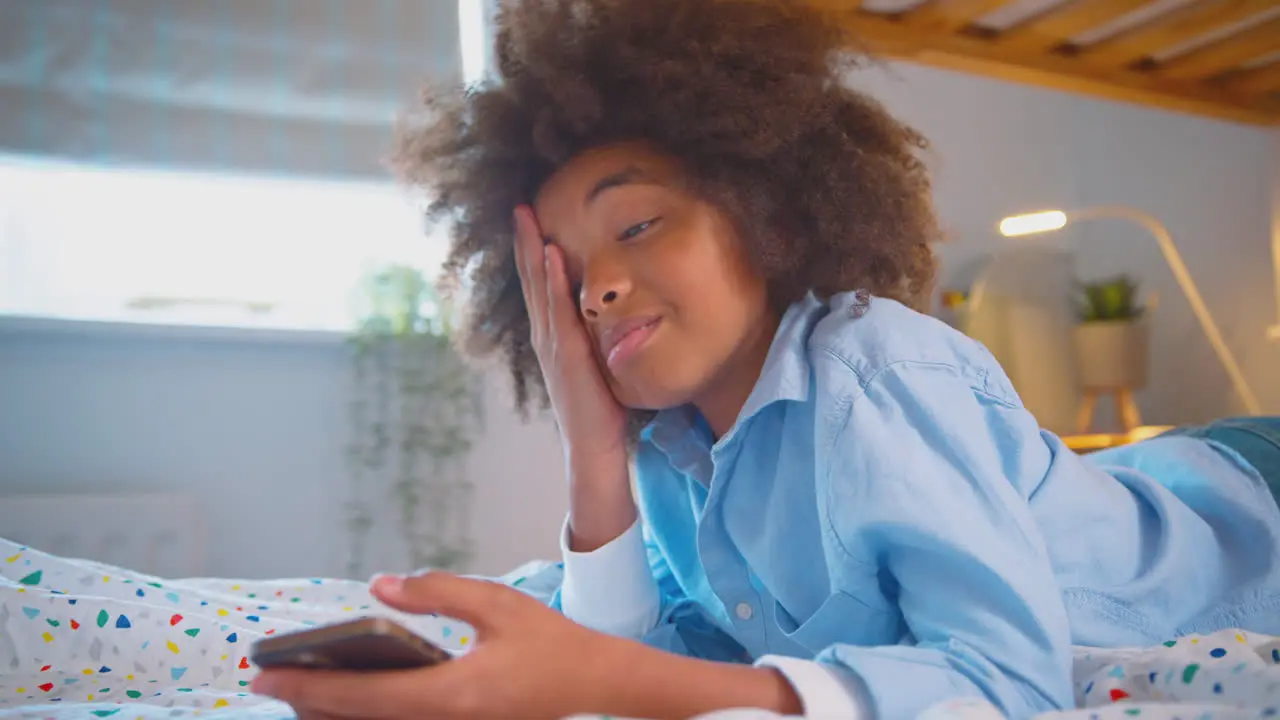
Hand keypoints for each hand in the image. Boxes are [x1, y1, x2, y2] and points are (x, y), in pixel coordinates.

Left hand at [252, 573, 803, 719]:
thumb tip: (381, 585)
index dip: (311, 684)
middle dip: (309, 701)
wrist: (597, 689)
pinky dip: (368, 714)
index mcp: (452, 695)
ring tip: (298, 688)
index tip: (268, 671)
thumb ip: (438, 593)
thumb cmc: (552, 644)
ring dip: (335, 711)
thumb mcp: (498, 605)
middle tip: (266, 679)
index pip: (365, 693)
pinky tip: (352, 698)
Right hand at [514, 205, 627, 464]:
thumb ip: (594, 339)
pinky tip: (553, 255)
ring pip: (540, 289)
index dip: (533, 253)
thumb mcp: (596, 364)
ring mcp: (554, 346)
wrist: (593, 448)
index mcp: (553, 338)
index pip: (540, 286)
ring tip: (527, 219)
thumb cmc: (599, 410)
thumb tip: (608, 314)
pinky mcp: (568, 356)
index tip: (529, 219)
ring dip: (533, 252)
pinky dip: (554, 281)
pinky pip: (559, 311)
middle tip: (518, 207)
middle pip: (532, 280)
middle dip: (525, 243)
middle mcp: (546, 337)